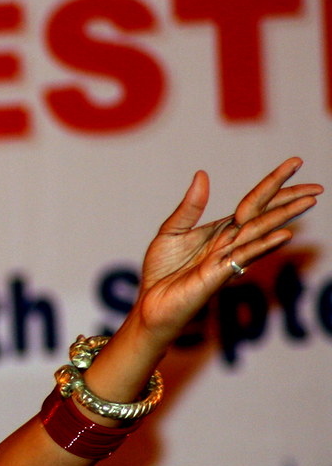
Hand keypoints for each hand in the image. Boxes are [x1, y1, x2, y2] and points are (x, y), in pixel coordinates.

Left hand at [134, 157, 321, 343]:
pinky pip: (245, 255)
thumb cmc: (162, 271)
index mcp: (221, 230)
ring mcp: (227, 258)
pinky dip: (264, 244)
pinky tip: (284, 234)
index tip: (295, 163)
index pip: (253, 202)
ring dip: (284, 216)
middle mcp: (229, 242)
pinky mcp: (219, 274)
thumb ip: (190, 207)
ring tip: (309, 201)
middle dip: (289, 199)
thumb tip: (202, 174)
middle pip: (264, 214)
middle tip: (318, 186)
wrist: (152, 302)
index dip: (274, 183)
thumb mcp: (171, 231)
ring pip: (260, 231)